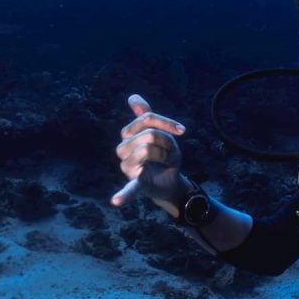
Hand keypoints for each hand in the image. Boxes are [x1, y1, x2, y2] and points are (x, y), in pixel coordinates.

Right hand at [111, 94, 188, 214]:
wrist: (170, 181)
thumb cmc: (163, 157)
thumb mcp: (159, 134)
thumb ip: (146, 116)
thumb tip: (133, 96)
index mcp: (127, 136)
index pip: (146, 118)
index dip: (167, 122)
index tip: (182, 131)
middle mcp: (122, 150)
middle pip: (150, 133)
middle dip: (167, 141)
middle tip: (169, 152)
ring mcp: (127, 167)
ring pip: (148, 149)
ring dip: (166, 154)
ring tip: (165, 162)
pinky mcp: (136, 184)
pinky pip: (128, 189)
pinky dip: (122, 196)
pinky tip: (116, 202)